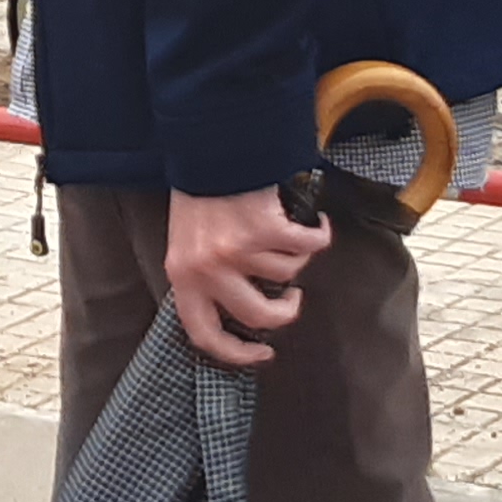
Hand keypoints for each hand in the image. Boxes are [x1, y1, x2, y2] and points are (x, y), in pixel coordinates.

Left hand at [165, 181, 327, 369]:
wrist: (211, 147)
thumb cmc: (201, 195)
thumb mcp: (188, 243)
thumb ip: (205, 277)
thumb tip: (239, 312)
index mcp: (183, 275)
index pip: (204, 333)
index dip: (236, 354)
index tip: (261, 354)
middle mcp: (209, 269)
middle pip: (260, 316)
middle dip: (285, 312)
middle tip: (291, 299)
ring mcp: (238, 250)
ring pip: (288, 273)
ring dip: (295, 255)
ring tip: (285, 233)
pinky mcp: (265, 229)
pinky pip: (307, 247)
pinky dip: (317, 234)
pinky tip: (314, 224)